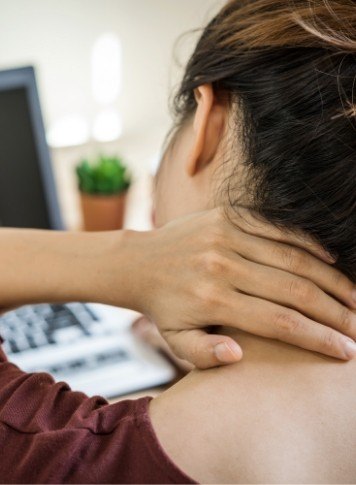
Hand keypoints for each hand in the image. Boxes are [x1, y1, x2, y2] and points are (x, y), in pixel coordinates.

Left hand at [127, 207, 355, 368]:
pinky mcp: (228, 216)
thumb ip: (204, 355)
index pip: (279, 323)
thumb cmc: (164, 307)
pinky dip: (309, 245)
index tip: (346, 350)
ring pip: (293, 258)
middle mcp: (222, 267)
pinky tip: (332, 263)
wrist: (139, 262)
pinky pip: (278, 230)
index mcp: (212, 302)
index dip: (318, 338)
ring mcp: (226, 237)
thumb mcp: (175, 341)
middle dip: (335, 311)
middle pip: (294, 290)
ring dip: (331, 279)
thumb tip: (240, 357)